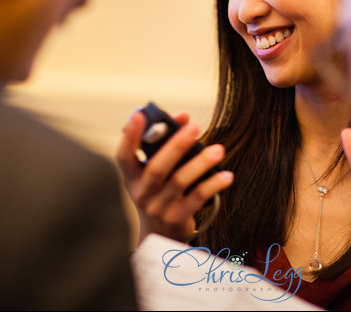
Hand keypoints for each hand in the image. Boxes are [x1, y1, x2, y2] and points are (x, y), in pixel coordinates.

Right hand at [117, 110, 232, 243]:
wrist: (161, 235)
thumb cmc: (160, 192)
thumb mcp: (155, 172)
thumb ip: (167, 142)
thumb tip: (184, 117)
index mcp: (132, 177)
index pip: (124, 156)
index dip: (129, 136)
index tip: (140, 115)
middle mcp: (142, 193)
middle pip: (157, 168)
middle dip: (176, 146)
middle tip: (194, 127)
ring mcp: (158, 208)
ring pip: (179, 182)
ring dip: (200, 163)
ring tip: (218, 150)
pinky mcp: (176, 220)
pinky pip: (196, 199)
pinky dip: (212, 185)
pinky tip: (226, 175)